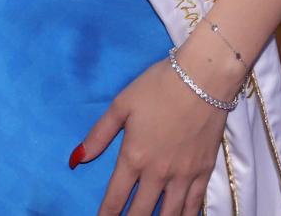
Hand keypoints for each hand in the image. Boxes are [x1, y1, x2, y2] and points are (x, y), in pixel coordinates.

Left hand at [74, 51, 232, 215]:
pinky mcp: (204, 172)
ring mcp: (183, 176)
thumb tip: (75, 159)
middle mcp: (158, 173)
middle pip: (141, 213)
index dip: (105, 215)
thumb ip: (98, 135)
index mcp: (134, 157)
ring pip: (169, 215)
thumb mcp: (122, 105)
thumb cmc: (158, 87)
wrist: (203, 78)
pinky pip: (194, 206)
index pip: (115, 199)